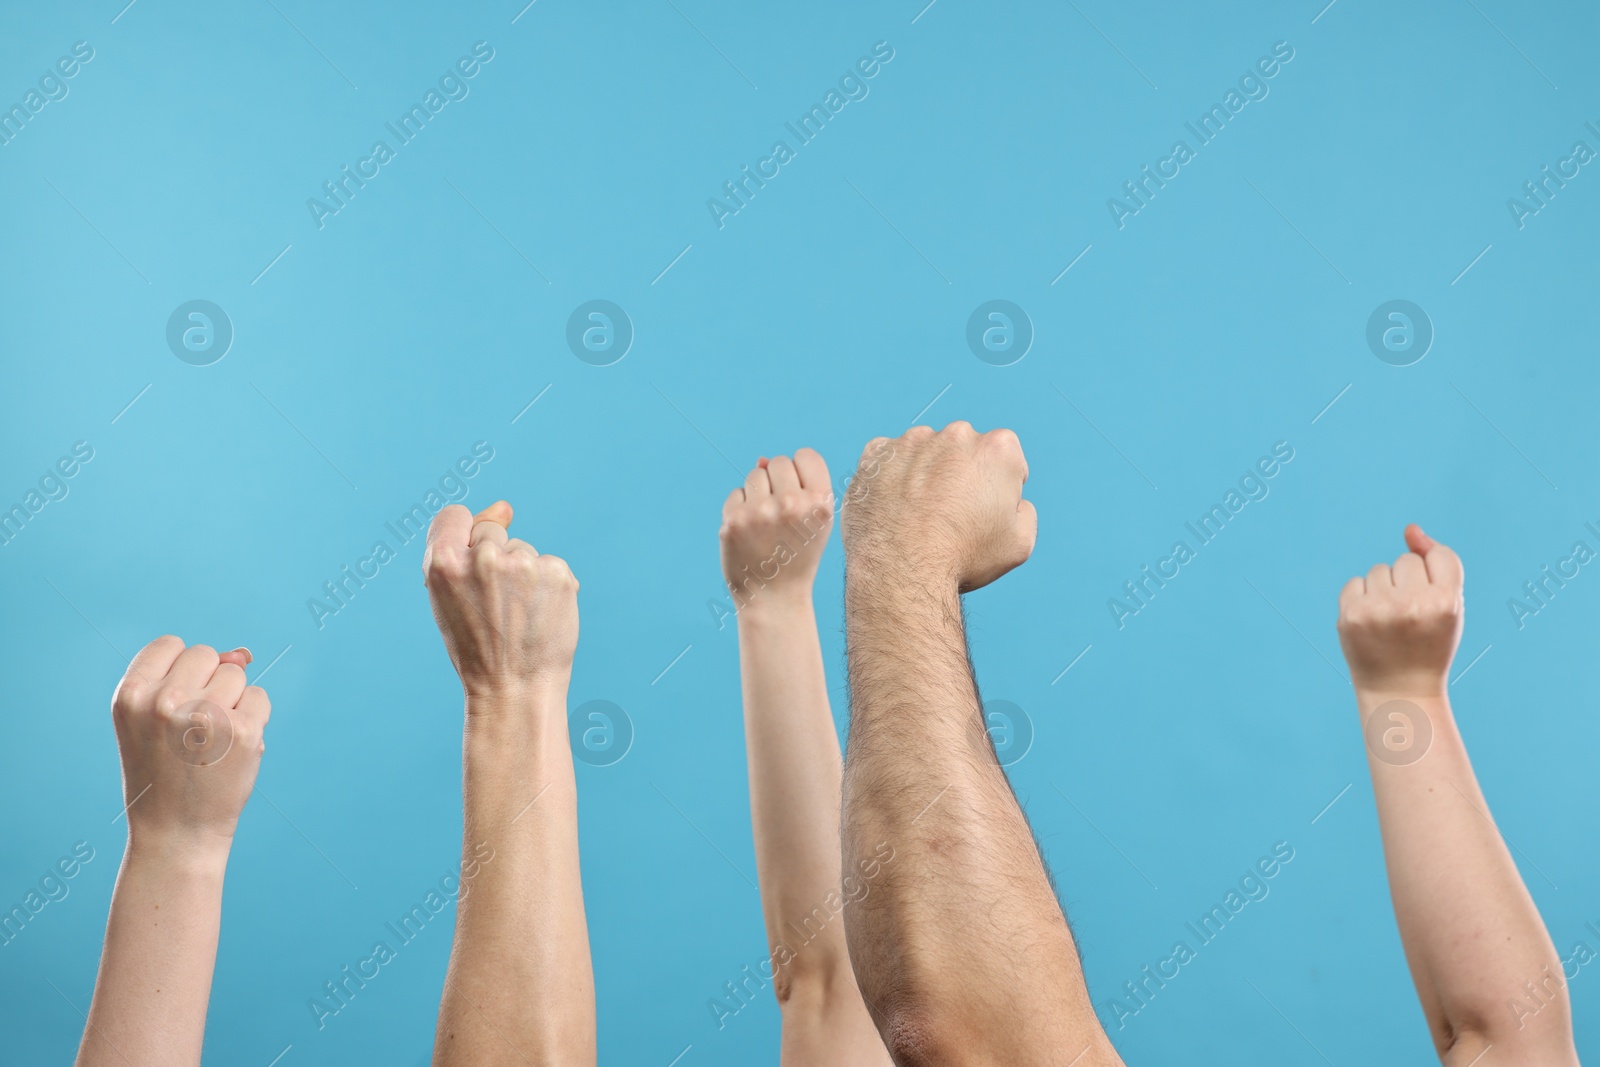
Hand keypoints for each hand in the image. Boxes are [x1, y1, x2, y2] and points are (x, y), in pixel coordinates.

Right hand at [110, 637, 269, 852]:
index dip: (180, 670)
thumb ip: (189, 678)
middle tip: (193, 729)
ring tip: (211, 741)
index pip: (169, 645)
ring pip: (236, 674)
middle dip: (208, 683)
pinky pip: (259, 698)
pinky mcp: (242, 731)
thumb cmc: (165, 770)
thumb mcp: (154, 720)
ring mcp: (205, 715)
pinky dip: (253, 718)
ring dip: (232, 701)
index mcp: (131, 696)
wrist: (177, 831)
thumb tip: (243, 653)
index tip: (175, 703)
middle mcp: (164, 701)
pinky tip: (232, 749)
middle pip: (206, 655)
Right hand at [423, 500, 579, 699]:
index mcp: (444, 563)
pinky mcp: (557, 572)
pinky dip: (549, 585)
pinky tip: (542, 614)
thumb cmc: (476, 646)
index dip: (461, 535)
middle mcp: (484, 558)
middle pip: (491, 532)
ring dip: (523, 575)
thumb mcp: (450, 598)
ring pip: (522, 550)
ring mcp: (523, 564)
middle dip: (495, 560)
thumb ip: (465, 549)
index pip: (452, 516)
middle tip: (496, 605)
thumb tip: (506, 508)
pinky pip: (549, 564)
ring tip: (519, 616)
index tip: (470, 558)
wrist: (514, 689)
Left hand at [720, 450, 833, 605]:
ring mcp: (760, 512)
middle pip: (778, 463)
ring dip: (758, 494)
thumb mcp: (814, 523)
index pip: (806, 455)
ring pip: (755, 475)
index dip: (801, 472)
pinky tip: (750, 533)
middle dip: (777, 482)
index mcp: (820, 503)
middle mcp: (792, 504)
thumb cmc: (797, 556)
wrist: (774, 598)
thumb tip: (761, 459)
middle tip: (780, 516)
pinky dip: (740, 509)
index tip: (799, 494)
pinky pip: (736, 493)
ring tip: (765, 525)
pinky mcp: (734, 520)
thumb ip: (799, 485)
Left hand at [842, 422, 1035, 592]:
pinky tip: (895, 508)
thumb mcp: (1019, 543)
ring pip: (925, 452)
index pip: (1005, 457)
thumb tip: (1013, 501)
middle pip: (964, 450)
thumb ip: (1024, 511)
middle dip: (961, 474)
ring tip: (919, 515)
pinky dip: (891, 477)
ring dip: (925, 473)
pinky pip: (888, 459)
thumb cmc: (964, 559)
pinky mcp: (877, 453)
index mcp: (998, 448)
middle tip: (951, 514)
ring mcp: (912, 441)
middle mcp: (956, 434)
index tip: (986, 510)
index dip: (999, 485)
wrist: (902, 571)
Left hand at [1336, 524, 1463, 696]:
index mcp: (1446, 602)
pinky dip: (1361, 597)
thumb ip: (1438, 563)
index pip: (1440, 556)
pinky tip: (1371, 622)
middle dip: (1408, 582)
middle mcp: (1413, 604)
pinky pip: (1355, 582)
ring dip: (1383, 589)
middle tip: (1410, 617)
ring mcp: (1379, 610)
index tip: (1432, 601)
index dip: (1434, 576)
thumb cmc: (1429, 643)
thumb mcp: (1448, 605)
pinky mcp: (1351, 615)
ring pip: (1379, 569)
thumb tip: (1410, 529)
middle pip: (1406, 560)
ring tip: (1390, 621)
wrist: (1399, 690)